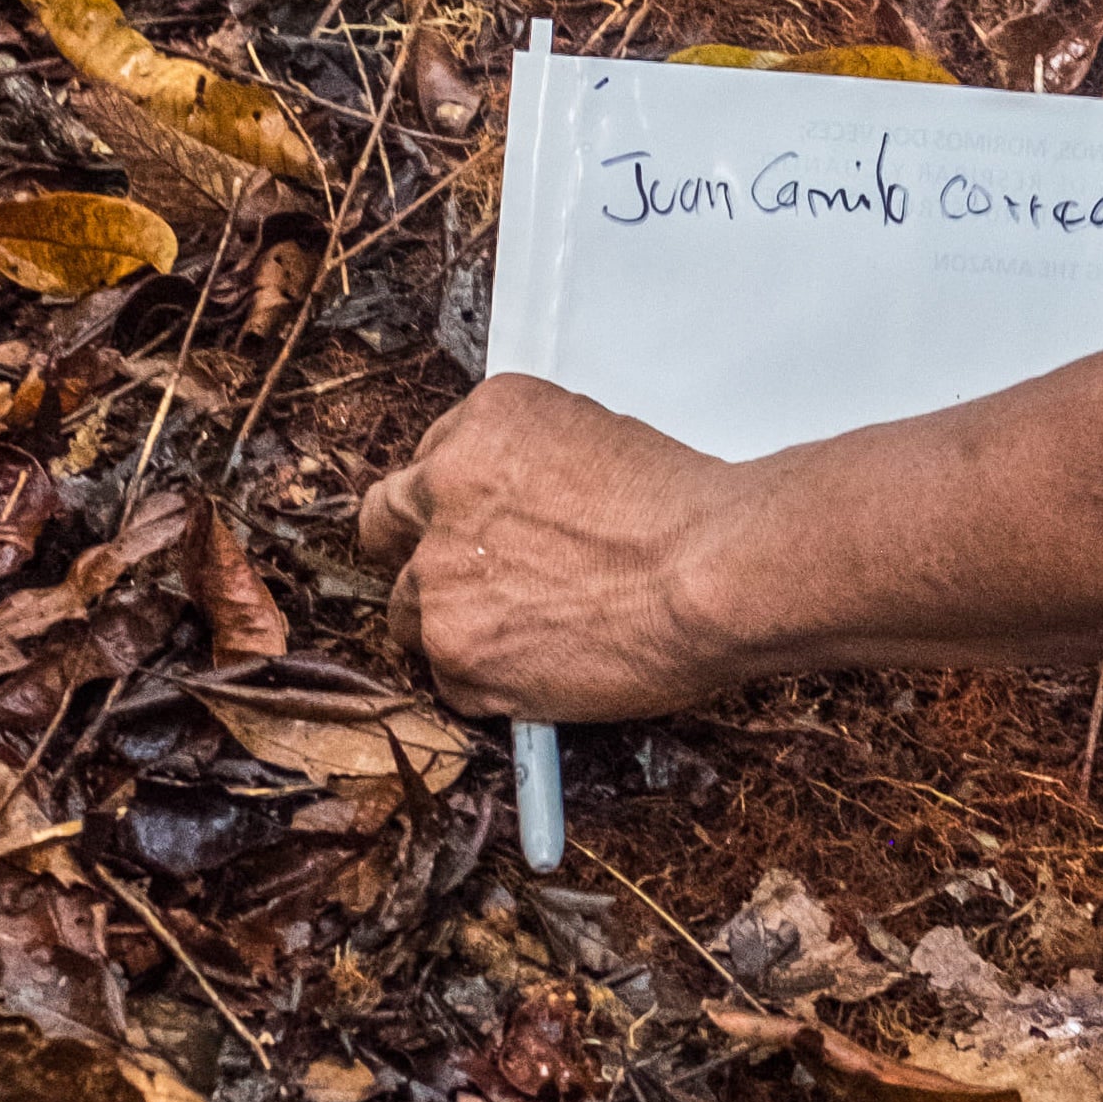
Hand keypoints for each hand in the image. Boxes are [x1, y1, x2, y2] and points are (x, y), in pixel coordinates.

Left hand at [355, 374, 746, 720]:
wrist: (715, 574)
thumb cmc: (689, 510)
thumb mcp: (602, 438)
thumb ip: (534, 463)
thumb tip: (525, 501)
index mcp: (485, 424)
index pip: (433, 458)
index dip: (459, 495)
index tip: (485, 518)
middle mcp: (444, 493)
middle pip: (387, 522)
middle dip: (419, 545)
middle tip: (469, 569)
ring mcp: (441, 581)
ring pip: (409, 610)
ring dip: (454, 618)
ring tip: (527, 626)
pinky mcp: (457, 657)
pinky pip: (448, 676)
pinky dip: (488, 676)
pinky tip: (545, 662)